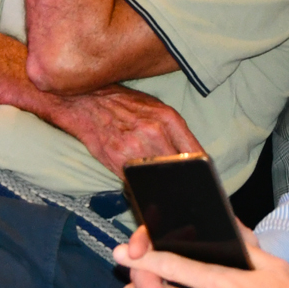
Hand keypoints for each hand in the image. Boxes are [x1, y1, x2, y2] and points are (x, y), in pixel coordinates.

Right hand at [48, 85, 201, 178]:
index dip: (200, 171)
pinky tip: (141, 181)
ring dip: (161, 185)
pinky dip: (141, 185)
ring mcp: (135, 148)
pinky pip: (137, 182)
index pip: (195, 153)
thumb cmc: (123, 104)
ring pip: (159, 179)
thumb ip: (176, 132)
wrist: (86, 100)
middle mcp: (154, 132)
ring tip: (161, 184)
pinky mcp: (118, 161)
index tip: (202, 180)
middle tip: (182, 186)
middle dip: (182, 180)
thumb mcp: (156, 109)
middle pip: (179, 170)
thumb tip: (195, 158)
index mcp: (168, 118)